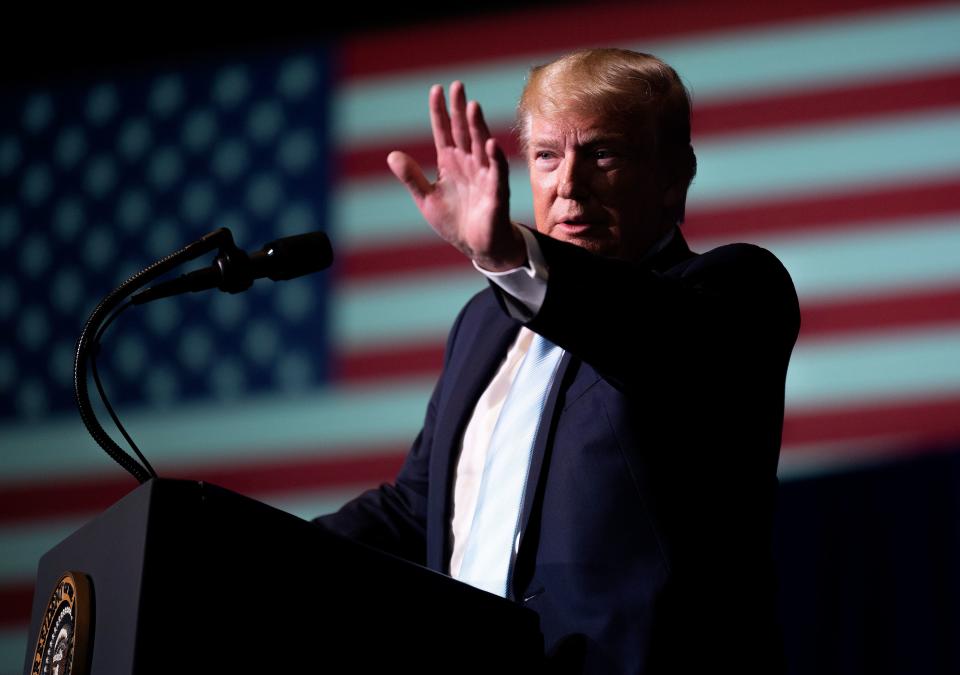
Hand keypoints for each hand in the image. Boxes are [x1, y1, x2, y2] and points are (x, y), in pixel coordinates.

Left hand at [387, 81, 525, 271]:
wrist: (478, 247)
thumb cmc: (455, 221)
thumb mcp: (426, 199)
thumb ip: (411, 178)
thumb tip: (392, 155)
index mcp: (450, 162)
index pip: (444, 131)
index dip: (440, 111)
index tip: (436, 90)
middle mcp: (468, 163)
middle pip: (464, 132)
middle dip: (460, 110)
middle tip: (458, 87)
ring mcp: (484, 175)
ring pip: (481, 146)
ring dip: (478, 127)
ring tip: (472, 107)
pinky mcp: (496, 192)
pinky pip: (497, 172)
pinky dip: (495, 158)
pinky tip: (490, 144)